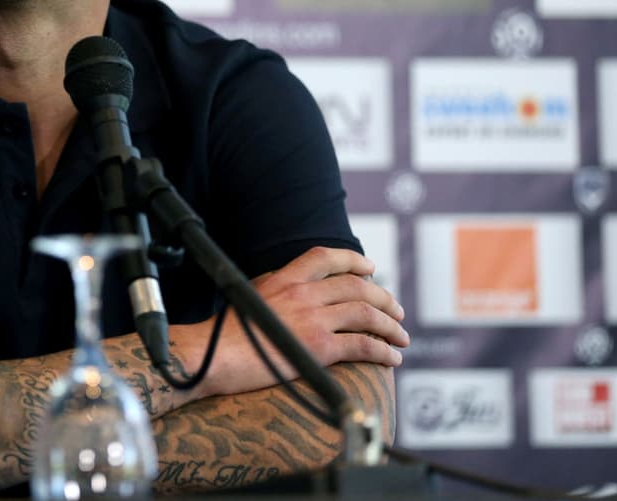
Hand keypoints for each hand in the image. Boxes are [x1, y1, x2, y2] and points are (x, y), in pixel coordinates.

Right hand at [188, 246, 407, 397]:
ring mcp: (313, 319)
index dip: (354, 260)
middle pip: (357, 286)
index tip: (371, 269)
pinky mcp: (319, 347)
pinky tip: (392, 358)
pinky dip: (384, 351)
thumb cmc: (227, 331)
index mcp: (286, 277)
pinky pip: (363, 345)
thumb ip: (278, 284)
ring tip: (401, 336)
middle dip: (384, 297)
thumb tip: (297, 282)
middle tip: (397, 310)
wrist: (215, 355)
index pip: (327, 258)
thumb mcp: (251, 293)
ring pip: (367, 314)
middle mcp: (303, 293)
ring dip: (391, 325)